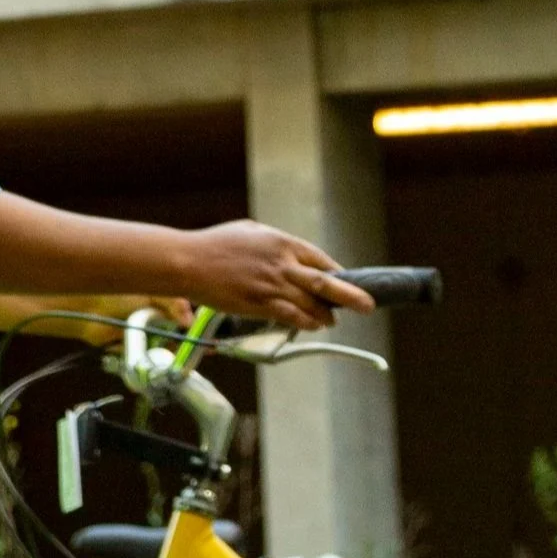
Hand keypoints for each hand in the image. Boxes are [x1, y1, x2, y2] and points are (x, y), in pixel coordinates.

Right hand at [171, 222, 374, 328]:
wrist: (188, 261)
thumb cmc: (215, 244)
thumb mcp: (250, 231)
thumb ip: (274, 243)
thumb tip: (290, 253)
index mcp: (282, 243)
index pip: (321, 260)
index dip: (337, 272)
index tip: (346, 280)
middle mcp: (282, 265)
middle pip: (326, 283)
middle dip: (351, 296)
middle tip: (368, 306)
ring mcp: (272, 286)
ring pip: (311, 305)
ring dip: (325, 315)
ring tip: (331, 320)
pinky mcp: (259, 304)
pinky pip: (291, 317)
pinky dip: (306, 322)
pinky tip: (312, 325)